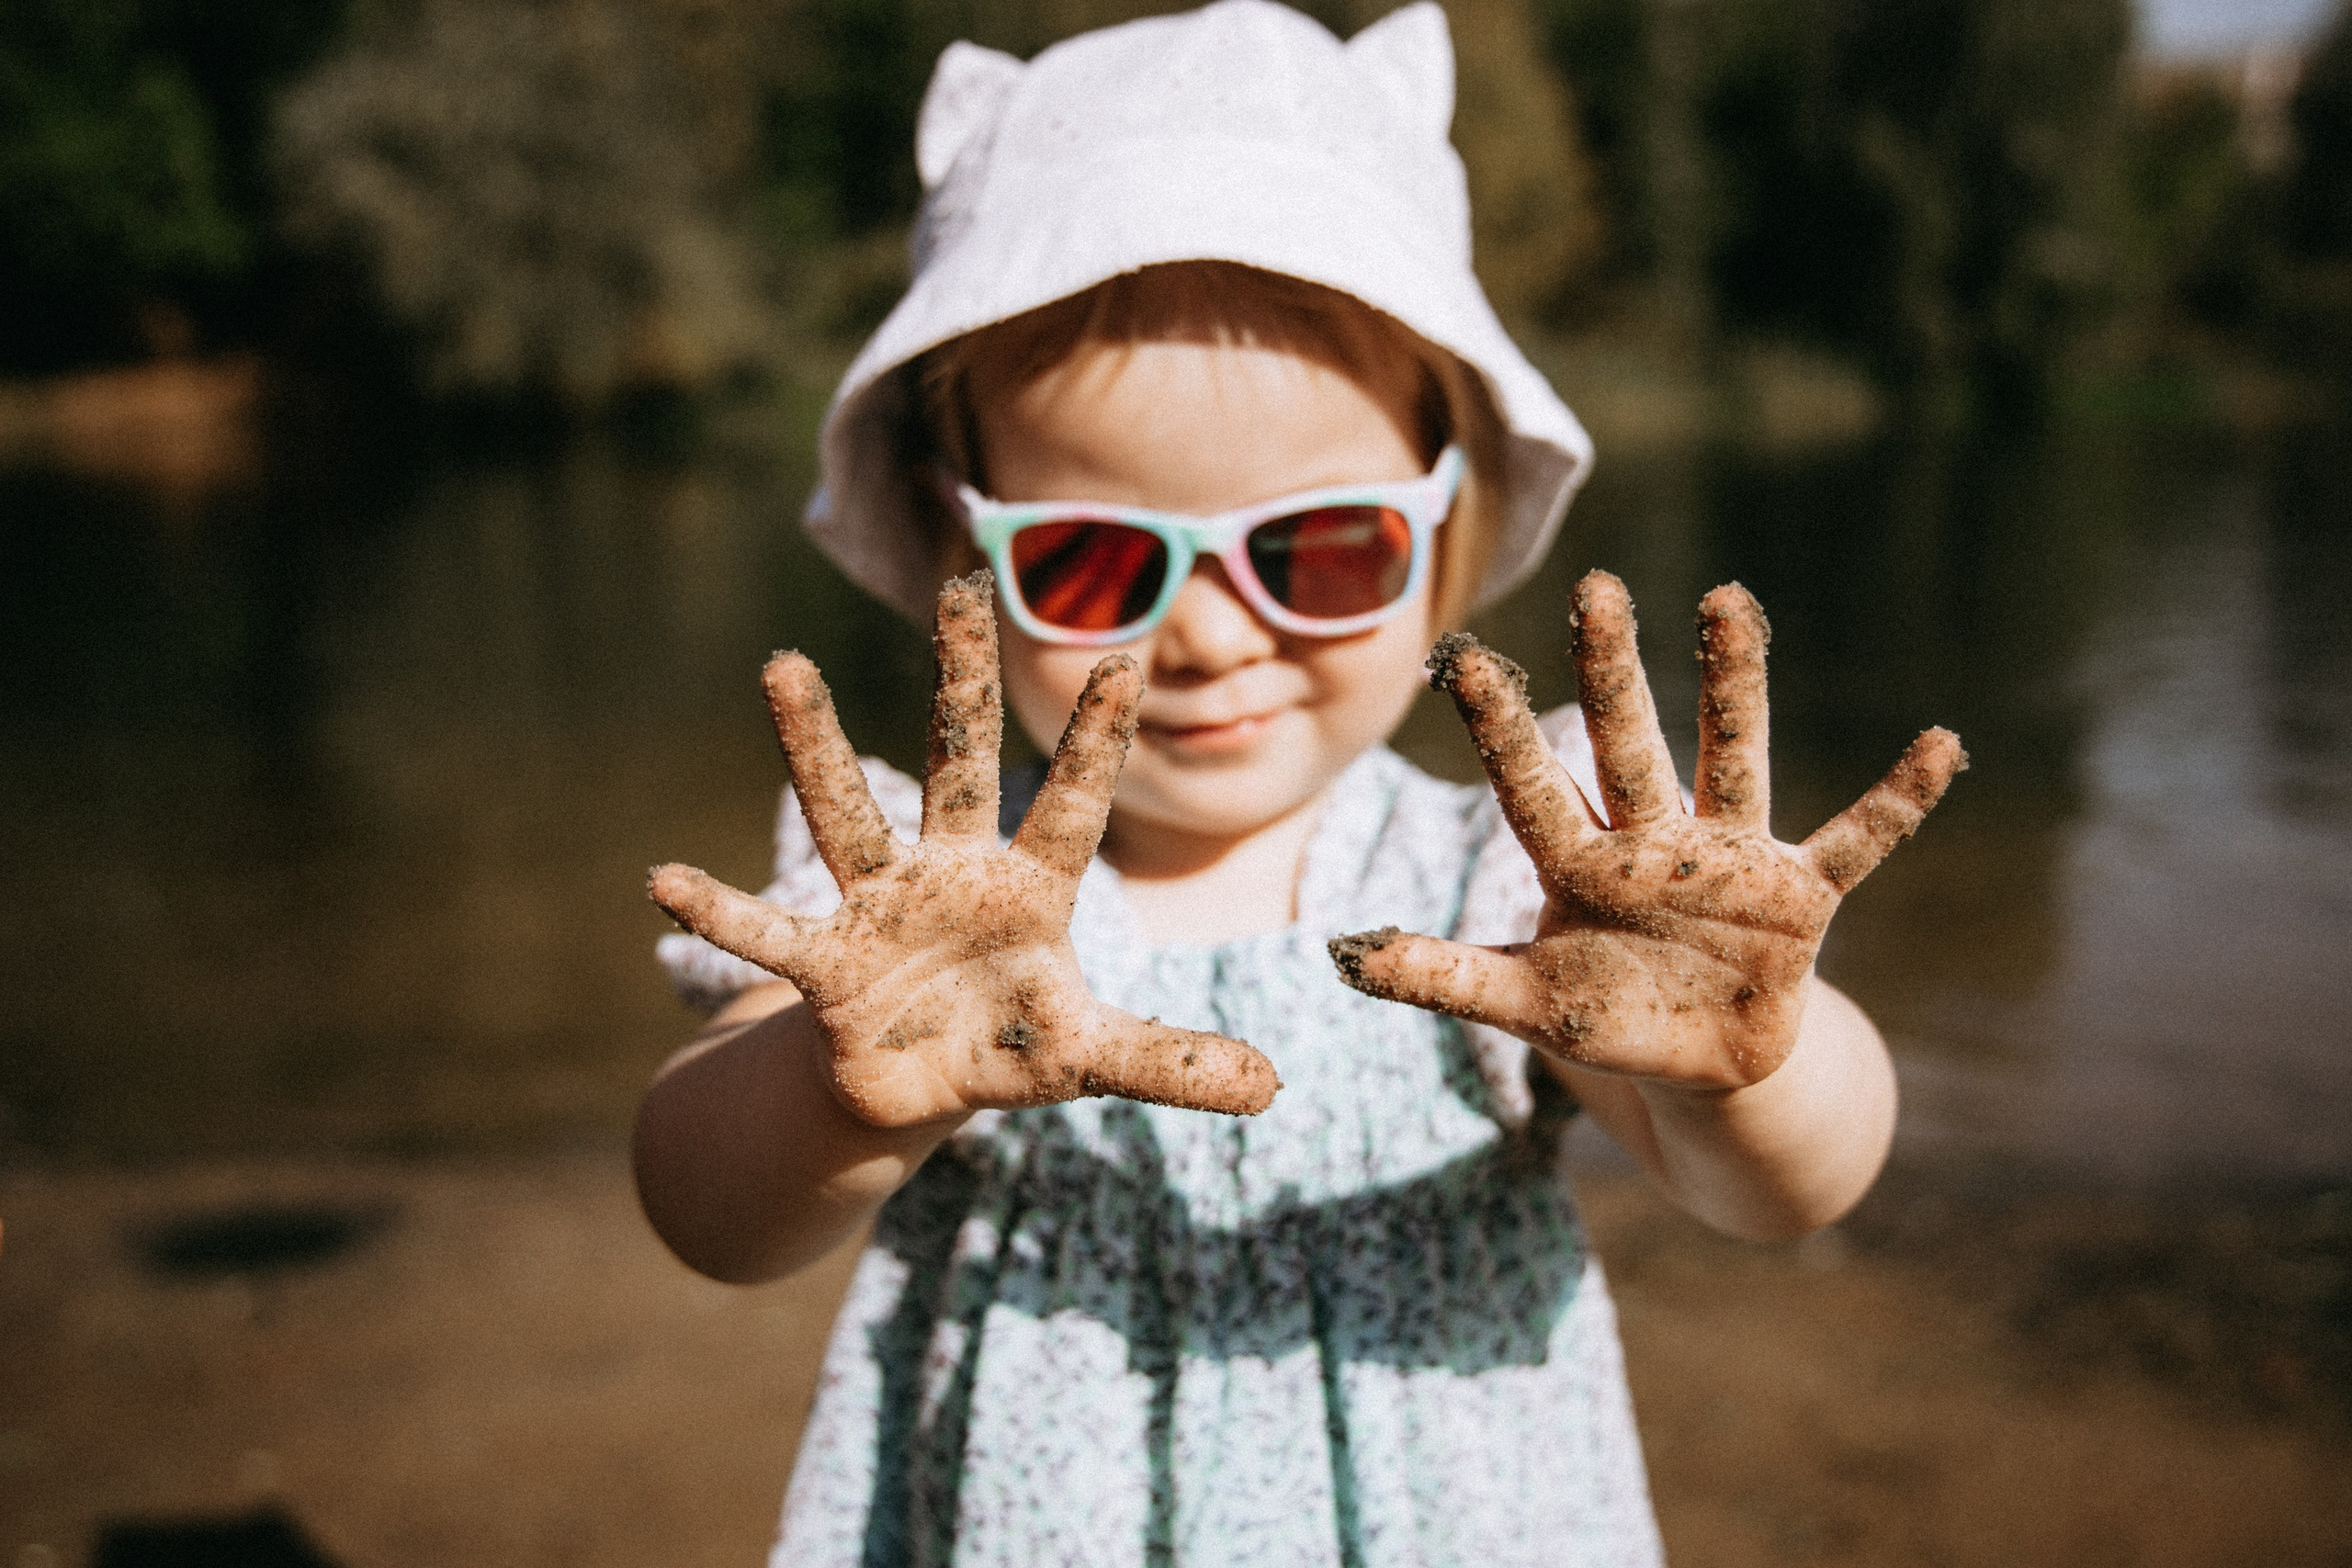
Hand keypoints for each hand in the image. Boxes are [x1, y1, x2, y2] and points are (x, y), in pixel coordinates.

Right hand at [648, 572, 1278, 1126]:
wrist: (910, 1085)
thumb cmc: (1005, 1044)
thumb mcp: (1088, 1056)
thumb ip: (1169, 1060)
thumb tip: (1273, 1086)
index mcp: (1029, 887)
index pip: (1072, 800)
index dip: (1099, 739)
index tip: (1129, 656)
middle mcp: (951, 874)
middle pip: (959, 761)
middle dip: (960, 680)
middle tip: (960, 586)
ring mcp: (879, 908)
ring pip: (848, 813)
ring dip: (816, 747)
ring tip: (784, 665)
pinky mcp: (823, 964)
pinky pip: (766, 934)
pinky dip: (720, 911)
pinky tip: (663, 879)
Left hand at [1329, 570, 1963, 1090]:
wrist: (1703, 1068)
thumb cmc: (1608, 1022)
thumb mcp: (1523, 1006)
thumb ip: (1444, 978)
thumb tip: (1343, 954)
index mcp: (1578, 865)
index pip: (1530, 786)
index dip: (1499, 730)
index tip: (1461, 660)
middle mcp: (1652, 842)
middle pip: (1627, 745)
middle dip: (1611, 673)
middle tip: (1596, 588)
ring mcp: (1728, 861)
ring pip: (1732, 757)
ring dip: (1733, 686)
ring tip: (1728, 601)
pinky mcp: (1799, 897)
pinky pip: (1857, 841)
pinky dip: (1899, 802)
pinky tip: (1941, 745)